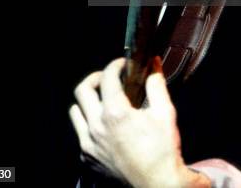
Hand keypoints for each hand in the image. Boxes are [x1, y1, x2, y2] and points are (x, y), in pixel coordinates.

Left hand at [70, 58, 210, 187]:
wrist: (158, 185)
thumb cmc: (162, 151)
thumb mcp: (165, 113)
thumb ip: (157, 85)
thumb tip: (153, 65)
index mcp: (115, 113)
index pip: (107, 77)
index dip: (115, 65)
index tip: (123, 65)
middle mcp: (97, 127)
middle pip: (82, 90)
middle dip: (96, 78)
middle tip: (108, 78)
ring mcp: (89, 144)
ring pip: (76, 112)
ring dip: (88, 102)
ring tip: (103, 101)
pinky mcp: (87, 158)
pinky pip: (80, 134)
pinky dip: (89, 125)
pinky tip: (105, 126)